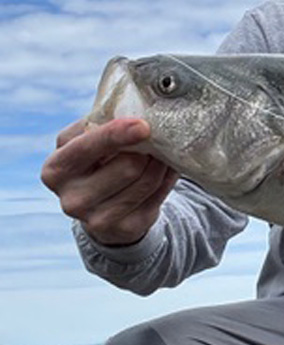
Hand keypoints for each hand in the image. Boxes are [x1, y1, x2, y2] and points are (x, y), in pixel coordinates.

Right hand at [41, 117, 177, 245]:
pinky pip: (158, 196)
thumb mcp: (87, 140)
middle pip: (128, 166)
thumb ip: (102, 125)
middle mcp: (71, 198)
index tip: (143, 125)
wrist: (100, 205)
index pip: (88, 147)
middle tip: (157, 137)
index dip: (117, 134)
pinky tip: (164, 170)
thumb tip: (138, 114)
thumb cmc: (96, 161)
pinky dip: (166, 179)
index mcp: (56, 170)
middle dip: (148, 148)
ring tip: (162, 152)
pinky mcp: (124, 230)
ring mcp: (96, 219)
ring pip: (146, 181)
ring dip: (161, 163)